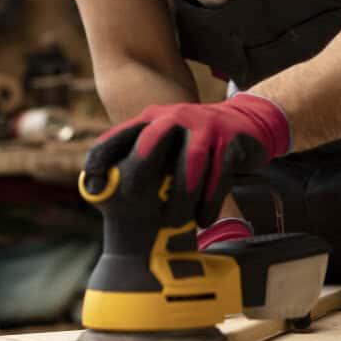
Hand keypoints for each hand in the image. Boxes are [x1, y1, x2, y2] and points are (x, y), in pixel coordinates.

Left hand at [83, 93, 291, 224]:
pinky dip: (210, 200)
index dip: (102, 158)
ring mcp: (206, 128)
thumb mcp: (167, 142)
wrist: (247, 121)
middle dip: (140, 169)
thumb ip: (140, 161)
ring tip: (173, 223)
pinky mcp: (231, 142)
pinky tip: (204, 219)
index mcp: (153, 118)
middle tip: (133, 198)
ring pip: (190, 163)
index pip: (120, 136)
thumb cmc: (195, 142)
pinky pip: (219, 174)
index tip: (92, 186)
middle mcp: (176, 118)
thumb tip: (100, 192)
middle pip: (151, 140)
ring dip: (180, 196)